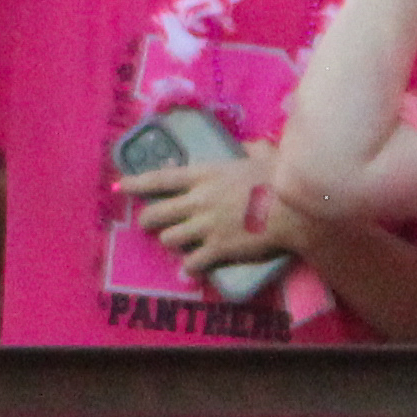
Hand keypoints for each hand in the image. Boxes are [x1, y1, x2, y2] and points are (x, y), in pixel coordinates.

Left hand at [120, 154, 276, 274]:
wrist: (296, 210)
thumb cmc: (282, 178)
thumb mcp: (264, 154)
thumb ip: (251, 149)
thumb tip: (247, 147)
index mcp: (205, 175)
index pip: (160, 179)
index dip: (136, 183)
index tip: (121, 186)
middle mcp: (197, 201)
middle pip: (155, 213)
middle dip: (149, 220)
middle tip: (152, 224)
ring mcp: (205, 227)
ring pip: (168, 239)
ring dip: (173, 241)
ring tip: (182, 244)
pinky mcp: (217, 249)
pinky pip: (191, 263)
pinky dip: (191, 268)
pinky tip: (192, 270)